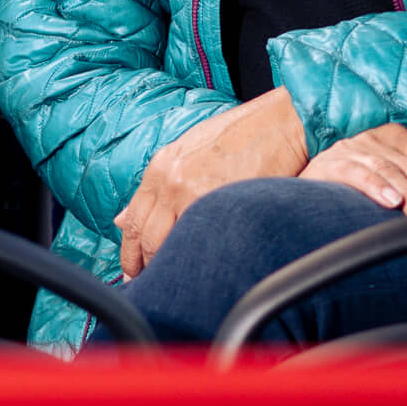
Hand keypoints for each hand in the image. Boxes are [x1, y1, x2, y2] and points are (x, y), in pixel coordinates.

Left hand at [116, 88, 309, 276]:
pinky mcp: (220, 204)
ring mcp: (194, 193)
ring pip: (168, 246)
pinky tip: (200, 270)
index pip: (133, 221)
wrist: (283, 121)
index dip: (130, 252)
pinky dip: (196, 260)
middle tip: (148, 284)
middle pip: (146, 239)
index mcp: (161, 167)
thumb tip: (123, 218)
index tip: (132, 270)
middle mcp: (171, 180)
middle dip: (144, 266)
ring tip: (174, 283)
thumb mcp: (190, 149)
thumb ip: (159, 184)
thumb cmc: (243, 133)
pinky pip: (199, 242)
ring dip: (169, 266)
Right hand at [301, 125, 406, 249]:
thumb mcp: (396, 169)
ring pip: (395, 172)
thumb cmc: (356, 178)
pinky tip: (391, 201)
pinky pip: (359, 173)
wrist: (307, 181)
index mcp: (401, 138)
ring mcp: (356, 149)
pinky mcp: (333, 164)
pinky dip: (377, 186)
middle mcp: (381, 139)